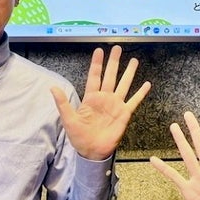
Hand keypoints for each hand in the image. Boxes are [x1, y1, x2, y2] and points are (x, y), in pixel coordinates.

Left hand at [51, 45, 149, 160]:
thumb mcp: (69, 119)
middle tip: (118, 48)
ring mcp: (115, 105)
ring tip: (134, 61)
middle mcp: (104, 98)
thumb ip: (63, 103)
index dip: (97, 63)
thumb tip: (52, 88)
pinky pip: (134, 101)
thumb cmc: (79, 136)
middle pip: (110, 76)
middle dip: (114, 62)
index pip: (95, 76)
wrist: (92, 151)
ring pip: (124, 85)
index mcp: (91, 98)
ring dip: (128, 73)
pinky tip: (146, 84)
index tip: (99, 50)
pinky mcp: (124, 114)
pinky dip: (140, 93)